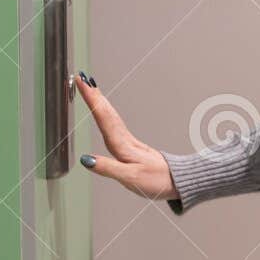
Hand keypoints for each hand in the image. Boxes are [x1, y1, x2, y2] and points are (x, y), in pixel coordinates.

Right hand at [73, 72, 177, 200]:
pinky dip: (106, 113)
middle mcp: (125, 140)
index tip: (83, 83)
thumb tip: (86, 160)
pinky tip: (104, 112)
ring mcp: (129, 141)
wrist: (177, 181)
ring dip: (99, 101)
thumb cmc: (156, 180)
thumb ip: (107, 168)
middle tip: (82, 78)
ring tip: (89, 88)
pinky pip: (115, 124)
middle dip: (94, 95)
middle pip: (107, 113)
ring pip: (111, 117)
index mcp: (123, 146)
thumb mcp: (130, 178)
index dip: (92, 100)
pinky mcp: (131, 146)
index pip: (104, 118)